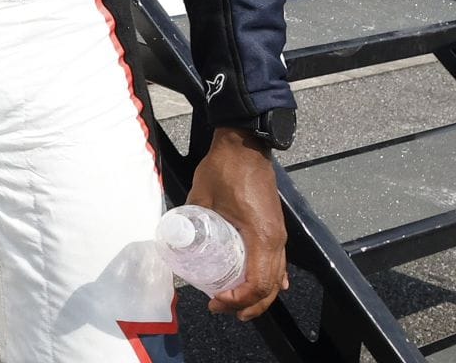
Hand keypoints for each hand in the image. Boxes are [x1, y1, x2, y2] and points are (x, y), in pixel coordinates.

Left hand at [187, 127, 287, 319]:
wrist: (244, 145)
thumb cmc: (226, 168)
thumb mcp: (201, 198)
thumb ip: (190, 221)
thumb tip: (177, 240)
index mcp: (261, 237)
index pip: (255, 284)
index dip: (237, 300)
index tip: (215, 302)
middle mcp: (276, 240)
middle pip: (269, 288)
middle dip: (248, 306)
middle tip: (222, 309)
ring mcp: (279, 235)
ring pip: (276, 278)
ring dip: (260, 296)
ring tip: (237, 305)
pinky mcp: (275, 228)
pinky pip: (278, 263)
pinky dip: (271, 280)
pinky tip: (266, 288)